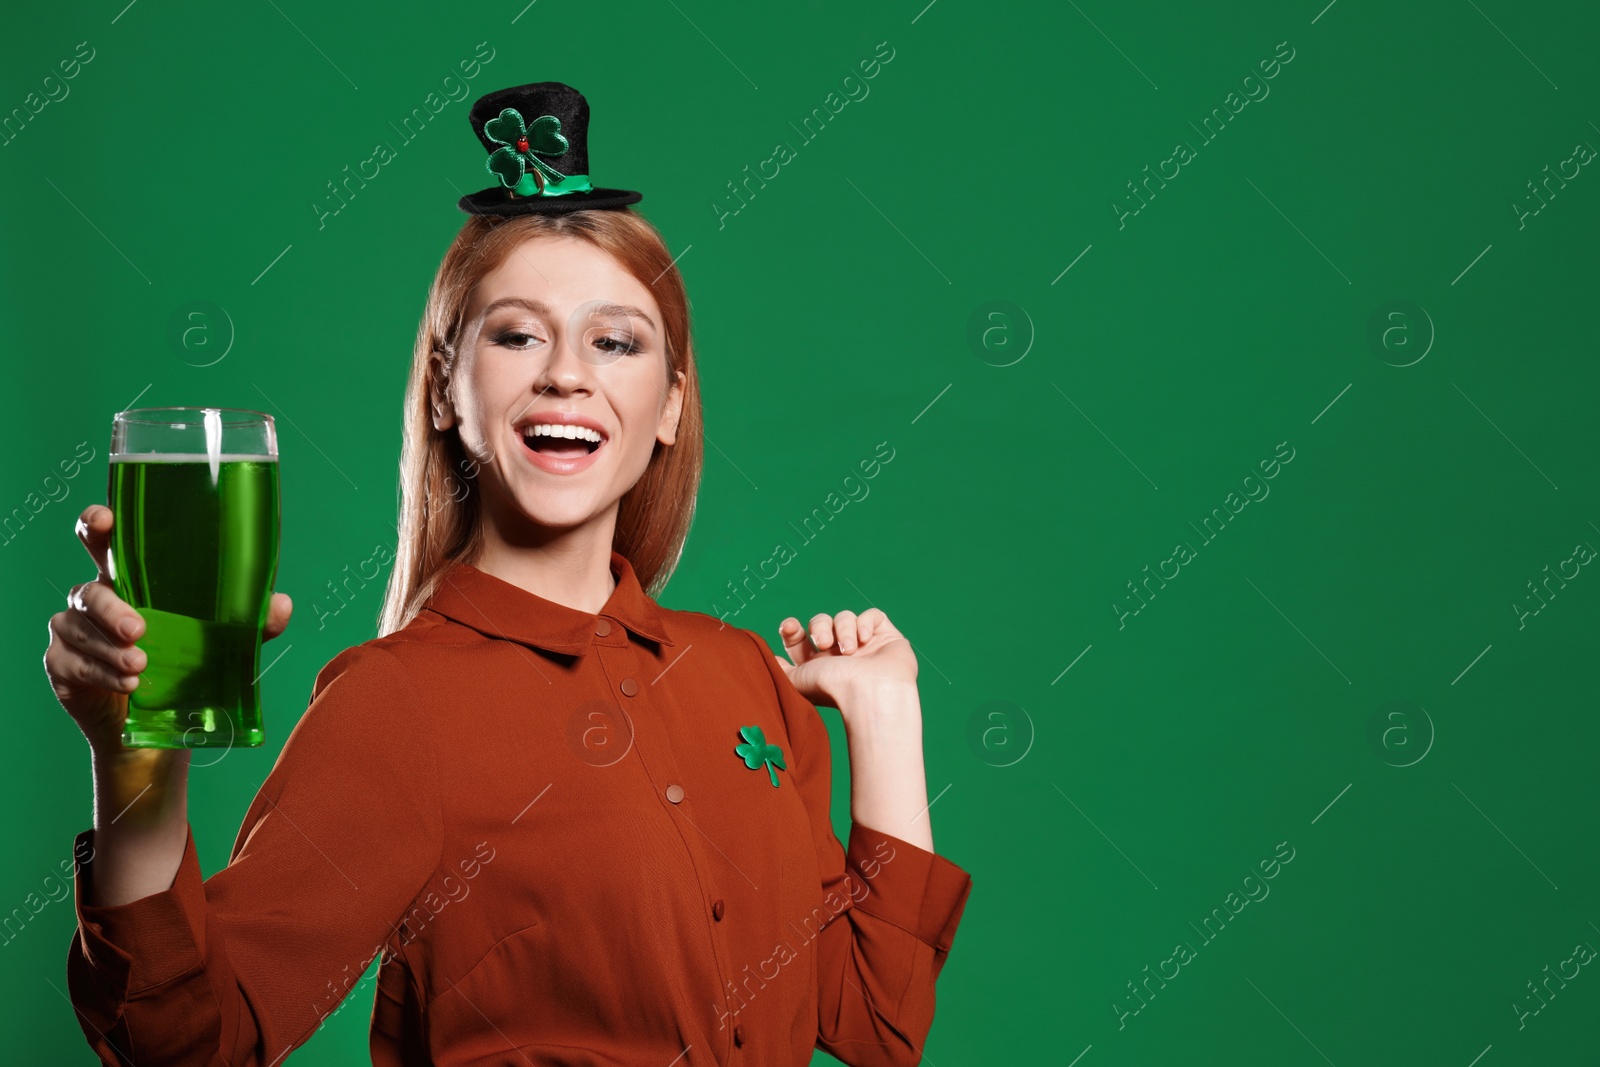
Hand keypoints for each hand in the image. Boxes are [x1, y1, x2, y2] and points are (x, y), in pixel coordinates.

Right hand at [44, 503, 292, 754]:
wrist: (156, 728)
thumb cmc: (186, 665)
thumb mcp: (223, 642)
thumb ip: (251, 622)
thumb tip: (281, 604)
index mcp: (129, 579)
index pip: (104, 542)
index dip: (96, 524)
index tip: (102, 519)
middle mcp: (95, 599)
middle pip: (87, 589)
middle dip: (109, 605)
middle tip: (138, 628)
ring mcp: (73, 631)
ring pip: (80, 630)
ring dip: (111, 649)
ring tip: (141, 666)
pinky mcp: (62, 665)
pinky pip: (74, 663)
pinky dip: (103, 674)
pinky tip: (128, 684)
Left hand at [774, 608, 916, 710]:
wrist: (870, 692)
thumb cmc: (834, 689)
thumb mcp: (798, 681)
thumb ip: (782, 671)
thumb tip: (772, 662)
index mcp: (818, 664)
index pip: (800, 639)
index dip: (792, 629)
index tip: (790, 627)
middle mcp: (840, 654)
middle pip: (821, 622)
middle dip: (819, 627)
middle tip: (824, 644)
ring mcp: (864, 645)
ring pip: (845, 617)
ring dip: (843, 630)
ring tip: (849, 650)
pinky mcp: (885, 636)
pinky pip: (872, 615)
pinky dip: (866, 622)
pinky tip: (865, 638)